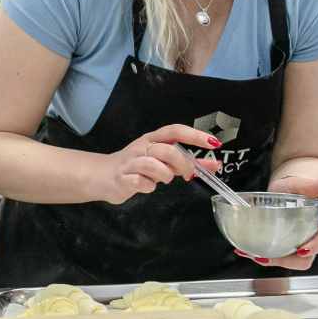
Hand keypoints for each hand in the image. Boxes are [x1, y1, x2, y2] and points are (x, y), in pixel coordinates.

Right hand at [95, 124, 221, 204]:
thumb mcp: (163, 162)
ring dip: (164, 175)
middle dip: (182, 164)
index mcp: (153, 139)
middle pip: (167, 149)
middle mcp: (142, 147)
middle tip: (187, 174)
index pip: (176, 131)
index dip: (195, 136)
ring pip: (153, 165)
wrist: (102, 176)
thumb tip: (215, 165)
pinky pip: (140, 182)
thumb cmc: (137, 167)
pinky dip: (148, 187)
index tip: (214, 143)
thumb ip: (188, 162)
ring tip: (163, 180)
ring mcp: (131, 162)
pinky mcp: (123, 177)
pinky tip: (146, 186)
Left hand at [234, 175, 317, 270]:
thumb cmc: (296, 187)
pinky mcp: (276, 245)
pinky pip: (269, 255)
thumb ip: (314, 184)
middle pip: (302, 260)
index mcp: (316, 227)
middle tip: (267, 256)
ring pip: (284, 260)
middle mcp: (305, 240)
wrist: (285, 187)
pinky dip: (256, 254)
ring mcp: (290, 245)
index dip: (314, 247)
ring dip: (268, 260)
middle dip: (285, 261)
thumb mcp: (301, 183)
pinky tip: (244, 249)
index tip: (302, 249)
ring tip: (251, 253)